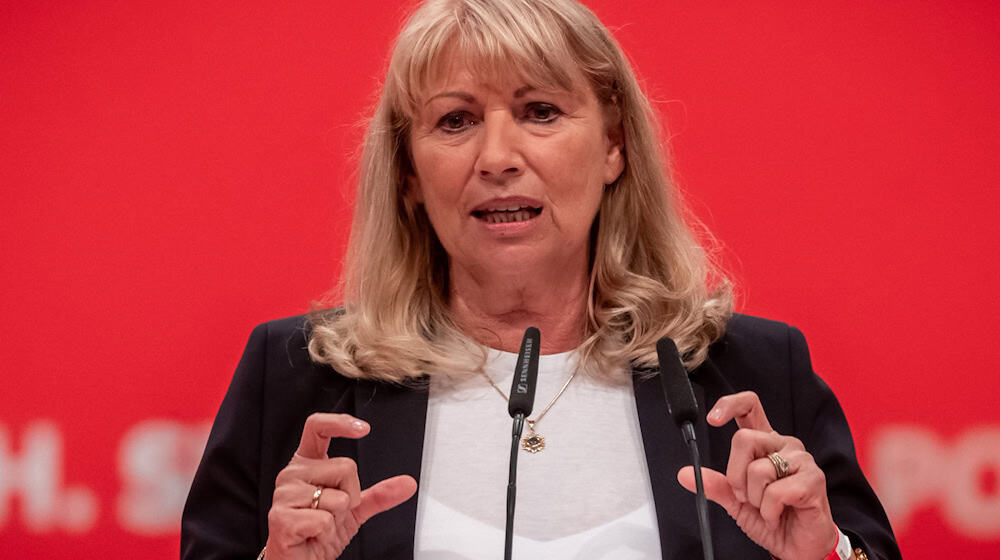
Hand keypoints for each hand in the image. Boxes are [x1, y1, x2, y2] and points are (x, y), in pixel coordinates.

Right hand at [265, 413, 417, 559]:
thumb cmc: (318, 532)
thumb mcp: (355, 510)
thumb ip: (380, 494)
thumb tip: (408, 483)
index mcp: (307, 463)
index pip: (317, 427)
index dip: (340, 422)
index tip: (364, 428)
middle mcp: (292, 473)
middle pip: (345, 467)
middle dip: (351, 495)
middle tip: (333, 512)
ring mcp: (283, 494)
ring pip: (337, 498)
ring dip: (337, 518)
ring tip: (320, 525)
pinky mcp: (280, 518)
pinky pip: (324, 520)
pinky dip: (325, 533)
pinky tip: (311, 535)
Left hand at [677, 391, 837, 559]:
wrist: (798, 547)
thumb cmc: (774, 519)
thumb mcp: (736, 502)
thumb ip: (715, 485)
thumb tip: (685, 474)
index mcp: (765, 444)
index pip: (749, 407)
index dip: (729, 405)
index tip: (713, 419)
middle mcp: (784, 445)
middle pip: (743, 439)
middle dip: (735, 476)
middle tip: (747, 496)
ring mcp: (801, 460)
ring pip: (758, 468)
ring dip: (755, 498)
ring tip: (768, 508)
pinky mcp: (813, 479)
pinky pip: (775, 492)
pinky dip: (769, 510)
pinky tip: (778, 514)